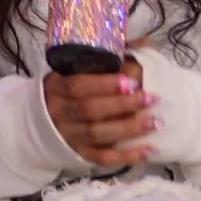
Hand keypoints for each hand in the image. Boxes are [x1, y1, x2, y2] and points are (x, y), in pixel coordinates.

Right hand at [43, 55, 158, 168]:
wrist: (44, 120)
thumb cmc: (68, 89)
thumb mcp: (76, 70)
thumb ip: (107, 58)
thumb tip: (145, 42)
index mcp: (57, 87)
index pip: (77, 86)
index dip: (104, 84)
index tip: (130, 80)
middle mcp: (60, 113)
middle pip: (90, 110)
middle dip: (123, 105)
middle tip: (151, 98)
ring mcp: (70, 136)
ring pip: (98, 134)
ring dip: (129, 129)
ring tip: (156, 122)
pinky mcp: (81, 154)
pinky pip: (104, 158)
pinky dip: (127, 156)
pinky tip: (149, 149)